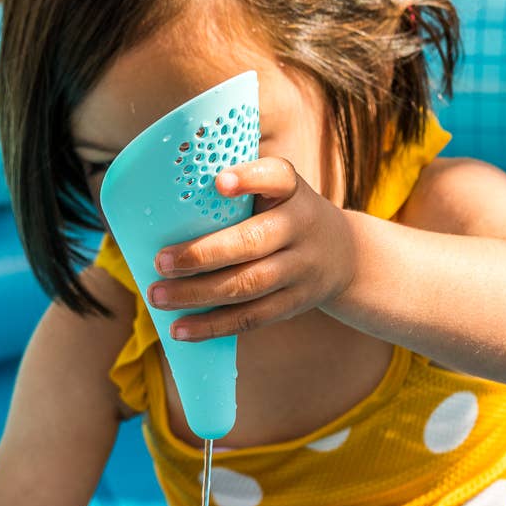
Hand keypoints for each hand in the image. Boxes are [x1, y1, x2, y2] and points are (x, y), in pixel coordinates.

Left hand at [145, 158, 356, 340]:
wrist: (347, 257)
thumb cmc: (287, 215)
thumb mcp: (278, 191)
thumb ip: (239, 187)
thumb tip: (164, 193)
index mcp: (292, 191)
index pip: (276, 177)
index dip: (249, 179)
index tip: (218, 183)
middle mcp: (301, 227)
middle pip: (252, 242)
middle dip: (202, 254)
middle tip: (160, 261)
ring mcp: (300, 269)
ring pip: (248, 284)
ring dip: (198, 294)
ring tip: (158, 297)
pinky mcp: (294, 303)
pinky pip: (252, 317)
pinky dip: (213, 325)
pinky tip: (181, 328)